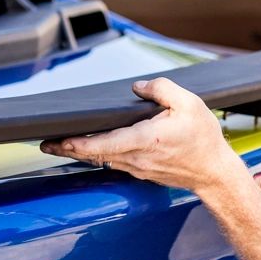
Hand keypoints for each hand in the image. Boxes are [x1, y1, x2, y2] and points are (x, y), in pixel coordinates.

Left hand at [40, 78, 246, 195]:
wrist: (214, 172)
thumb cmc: (203, 139)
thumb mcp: (189, 103)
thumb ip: (162, 89)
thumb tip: (138, 87)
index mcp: (147, 139)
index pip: (105, 143)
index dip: (80, 143)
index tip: (62, 140)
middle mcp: (137, 157)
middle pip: (96, 154)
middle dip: (69, 149)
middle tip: (46, 143)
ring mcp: (137, 167)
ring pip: (102, 159)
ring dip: (81, 152)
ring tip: (59, 145)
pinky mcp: (140, 171)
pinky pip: (113, 162)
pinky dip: (97, 155)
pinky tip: (87, 149)